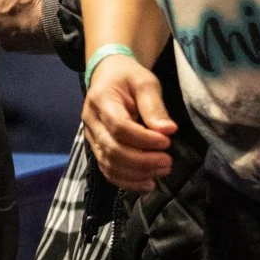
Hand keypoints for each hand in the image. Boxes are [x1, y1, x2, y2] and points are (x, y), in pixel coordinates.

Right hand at [83, 53, 175, 191]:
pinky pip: (107, 171)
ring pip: (109, 164)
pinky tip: (147, 183)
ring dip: (137, 173)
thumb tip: (168, 130)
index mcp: (101, 100)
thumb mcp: (145, 83)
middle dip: (143, 161)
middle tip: (168, 161)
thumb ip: (155, 107)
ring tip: (162, 171)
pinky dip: (127, 181)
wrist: (108, 76)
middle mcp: (91, 121)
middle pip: (112, 150)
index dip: (144, 140)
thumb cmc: (128, 78)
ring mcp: (91, 137)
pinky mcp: (96, 148)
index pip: (119, 127)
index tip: (166, 142)